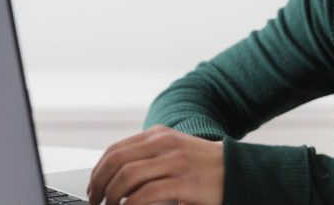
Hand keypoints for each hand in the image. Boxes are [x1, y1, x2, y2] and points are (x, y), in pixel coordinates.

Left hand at [86, 124, 223, 204]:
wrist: (241, 171)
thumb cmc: (205, 167)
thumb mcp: (175, 151)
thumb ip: (150, 157)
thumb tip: (116, 176)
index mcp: (159, 135)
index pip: (116, 150)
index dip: (98, 171)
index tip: (92, 188)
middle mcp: (165, 144)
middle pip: (116, 161)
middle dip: (99, 184)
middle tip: (94, 202)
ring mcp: (175, 162)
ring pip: (127, 176)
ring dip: (111, 196)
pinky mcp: (186, 183)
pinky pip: (147, 194)